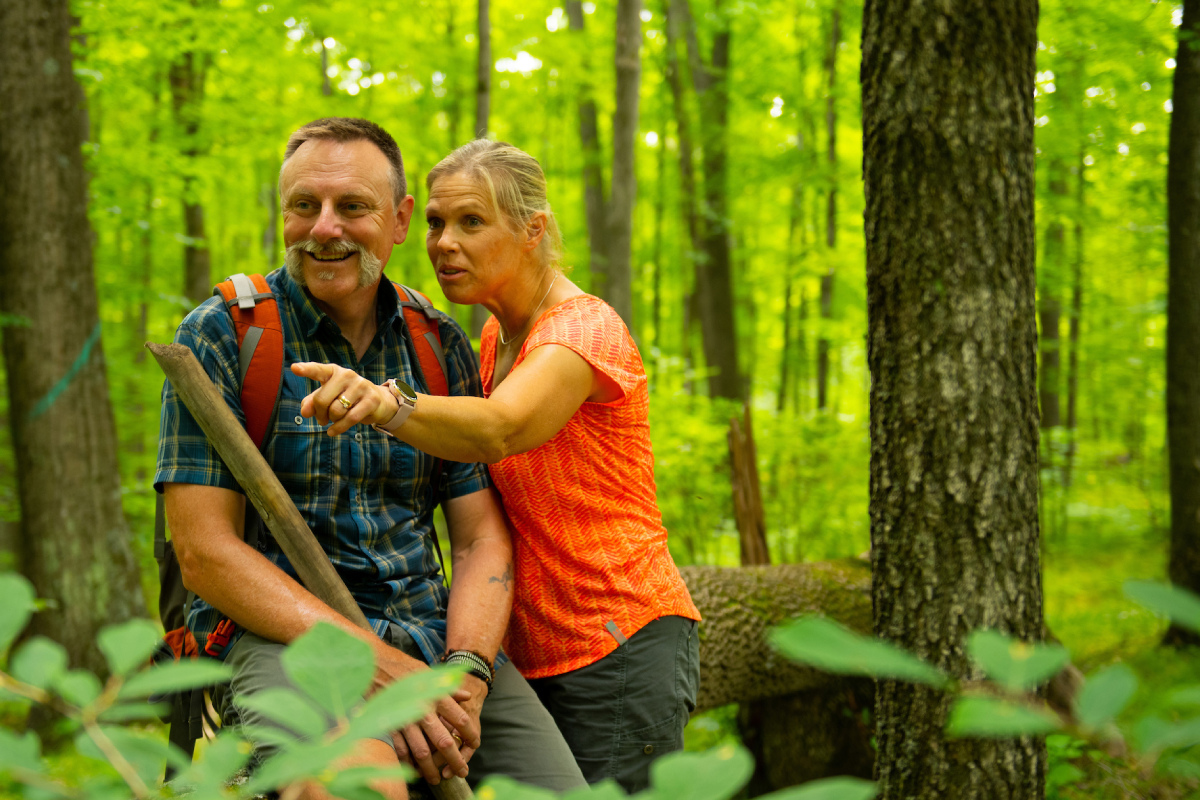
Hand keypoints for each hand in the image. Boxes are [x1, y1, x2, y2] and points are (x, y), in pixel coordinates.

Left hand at [291, 362, 397, 435]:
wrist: (377, 401)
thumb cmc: (346, 398)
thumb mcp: (327, 398)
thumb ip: (311, 403)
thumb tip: (305, 413)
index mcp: (333, 371)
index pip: (318, 370)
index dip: (306, 369)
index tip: (293, 368)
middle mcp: (347, 375)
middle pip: (322, 399)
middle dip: (319, 414)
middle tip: (322, 419)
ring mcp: (361, 386)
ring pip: (336, 410)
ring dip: (331, 420)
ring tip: (334, 420)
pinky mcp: (371, 400)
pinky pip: (350, 418)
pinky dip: (338, 428)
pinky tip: (332, 431)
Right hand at [369, 644, 480, 783]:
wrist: (379, 666)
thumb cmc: (407, 670)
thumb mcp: (432, 675)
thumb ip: (449, 689)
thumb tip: (467, 696)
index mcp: (437, 696)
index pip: (461, 720)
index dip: (470, 734)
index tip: (474, 744)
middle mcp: (424, 710)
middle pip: (444, 741)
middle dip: (455, 760)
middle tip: (463, 772)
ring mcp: (406, 720)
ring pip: (422, 751)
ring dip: (430, 769)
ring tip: (436, 779)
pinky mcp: (391, 725)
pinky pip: (401, 749)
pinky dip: (407, 762)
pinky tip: (413, 770)